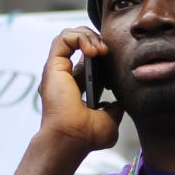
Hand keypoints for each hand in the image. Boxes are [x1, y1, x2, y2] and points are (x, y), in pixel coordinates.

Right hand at [38, 27, 125, 154]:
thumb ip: (115, 107)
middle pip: (79, 42)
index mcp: (77, 86)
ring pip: (70, 36)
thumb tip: (121, 101)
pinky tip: (94, 50)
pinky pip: (64, 38)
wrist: (73, 138)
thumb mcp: (110, 120)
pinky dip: (80, 37)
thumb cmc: (86, 136)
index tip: (114, 61)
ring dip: (89, 36)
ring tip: (101, 49)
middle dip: (97, 40)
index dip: (102, 52)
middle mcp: (65, 76)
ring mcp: (58, 70)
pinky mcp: (53, 66)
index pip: (88, 58)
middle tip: (108, 51)